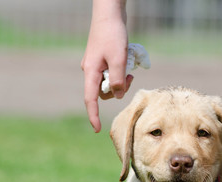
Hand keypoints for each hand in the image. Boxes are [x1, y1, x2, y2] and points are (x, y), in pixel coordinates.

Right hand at [81, 0, 132, 131]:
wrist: (109, 12)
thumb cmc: (113, 34)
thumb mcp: (119, 59)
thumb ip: (118, 80)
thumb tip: (116, 96)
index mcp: (90, 71)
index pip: (90, 99)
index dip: (94, 115)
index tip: (97, 128)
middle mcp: (90, 70)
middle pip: (104, 92)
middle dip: (119, 90)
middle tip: (131, 77)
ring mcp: (96, 65)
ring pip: (110, 83)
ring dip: (122, 80)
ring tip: (130, 68)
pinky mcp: (103, 60)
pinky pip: (112, 73)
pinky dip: (121, 72)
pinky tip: (128, 62)